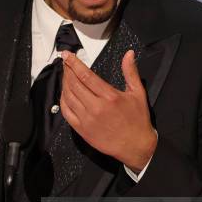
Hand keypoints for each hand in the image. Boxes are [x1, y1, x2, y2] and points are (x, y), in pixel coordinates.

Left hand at [60, 49, 156, 171]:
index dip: (74, 63)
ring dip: (64, 84)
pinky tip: (64, 94)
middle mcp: (96, 107)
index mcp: (109, 97)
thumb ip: (130, 72)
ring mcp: (87, 119)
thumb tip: (129, 55)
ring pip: (68, 97)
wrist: (135, 146)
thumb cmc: (137, 121)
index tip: (67, 55)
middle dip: (67, 71)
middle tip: (66, 63)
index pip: (86, 75)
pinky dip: (63, 101)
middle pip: (74, 84)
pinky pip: (66, 112)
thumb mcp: (138, 93)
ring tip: (65, 75)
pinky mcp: (82, 129)